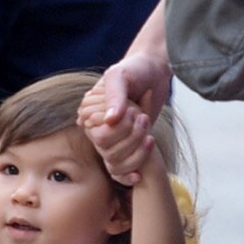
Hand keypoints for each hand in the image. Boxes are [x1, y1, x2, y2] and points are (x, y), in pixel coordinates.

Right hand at [79, 55, 169, 186]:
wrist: (155, 72)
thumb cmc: (135, 70)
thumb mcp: (122, 77)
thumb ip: (115, 96)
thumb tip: (110, 120)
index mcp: (89, 111)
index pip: (98, 134)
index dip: (120, 128)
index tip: (135, 111)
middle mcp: (96, 127)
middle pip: (106, 149)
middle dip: (130, 137)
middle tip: (143, 118)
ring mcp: (111, 139)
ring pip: (114, 161)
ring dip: (136, 149)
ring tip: (149, 130)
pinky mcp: (125, 147)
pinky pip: (121, 170)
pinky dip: (131, 170)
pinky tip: (140, 172)